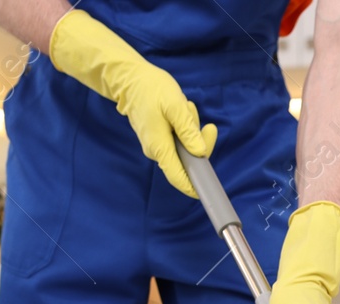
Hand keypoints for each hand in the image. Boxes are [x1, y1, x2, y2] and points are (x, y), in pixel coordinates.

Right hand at [48, 10, 215, 196]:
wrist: (130, 79)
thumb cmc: (151, 90)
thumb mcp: (175, 106)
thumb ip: (188, 130)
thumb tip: (200, 152)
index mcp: (160, 147)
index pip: (178, 177)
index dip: (193, 186)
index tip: (208, 189)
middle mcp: (158, 151)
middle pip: (188, 161)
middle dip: (201, 143)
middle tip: (208, 126)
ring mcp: (158, 145)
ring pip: (186, 147)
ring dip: (192, 129)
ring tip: (184, 108)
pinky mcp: (160, 138)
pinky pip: (180, 138)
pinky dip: (185, 126)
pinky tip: (180, 109)